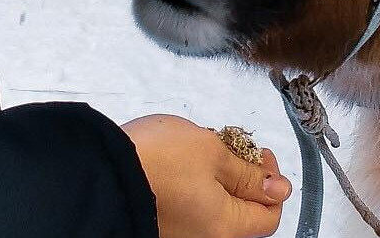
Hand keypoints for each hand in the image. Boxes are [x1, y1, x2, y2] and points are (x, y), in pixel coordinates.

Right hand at [122, 115, 291, 237]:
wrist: (98, 170)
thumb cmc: (156, 159)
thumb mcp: (215, 154)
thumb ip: (250, 175)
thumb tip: (280, 189)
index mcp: (225, 227)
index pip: (269, 216)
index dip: (271, 181)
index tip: (259, 154)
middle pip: (242, 214)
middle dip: (243, 178)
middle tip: (232, 149)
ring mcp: (181, 234)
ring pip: (217, 209)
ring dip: (219, 181)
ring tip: (203, 153)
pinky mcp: (163, 225)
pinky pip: (193, 210)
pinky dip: (197, 188)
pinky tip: (183, 165)